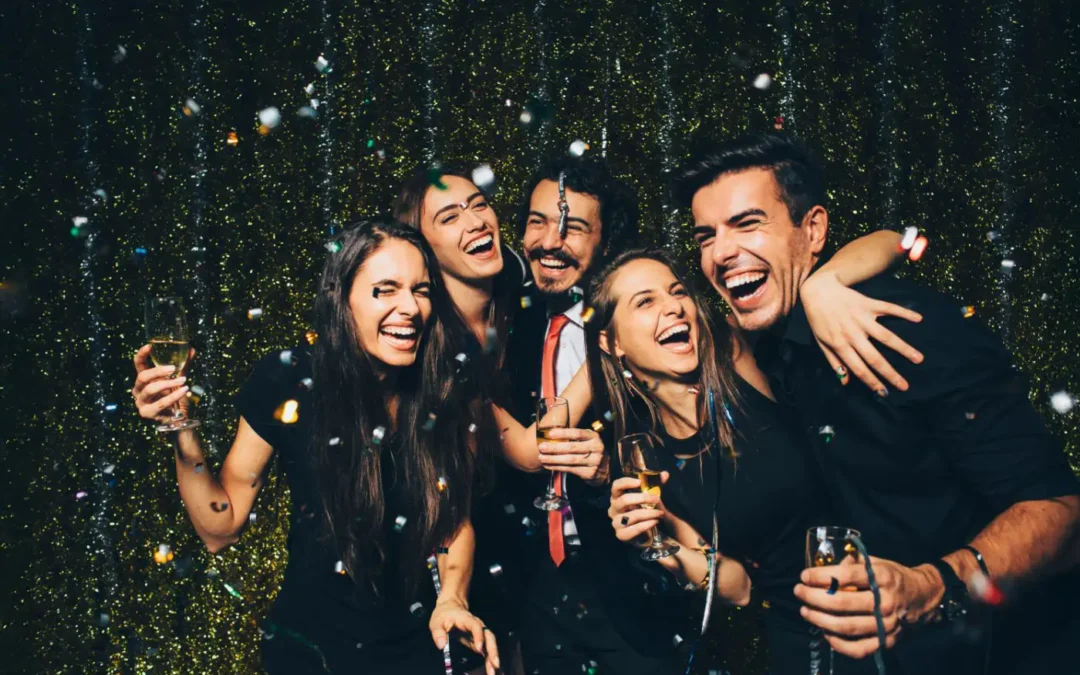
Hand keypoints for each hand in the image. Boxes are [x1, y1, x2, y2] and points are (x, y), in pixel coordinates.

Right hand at [132, 344, 194, 421]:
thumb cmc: (175, 397)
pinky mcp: (147, 413)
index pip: (138, 365)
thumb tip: (191, 349)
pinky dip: (174, 396)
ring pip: (150, 389)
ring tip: (183, 381)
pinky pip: (160, 403)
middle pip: (142, 376)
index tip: (149, 346)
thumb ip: (183, 366)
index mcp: (144, 380)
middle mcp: (138, 390)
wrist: (177, 418)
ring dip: (168, 384)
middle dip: (158, 371)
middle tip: (173, 368)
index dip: (141, 355)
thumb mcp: (178, 379)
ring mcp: (141, 402)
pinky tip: (184, 390)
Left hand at [428, 597, 499, 674]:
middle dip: (493, 650)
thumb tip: (442, 645)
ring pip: (490, 643)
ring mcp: (479, 634)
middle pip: (489, 636)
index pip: (476, 627)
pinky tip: (491, 669)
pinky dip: (490, 659)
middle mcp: (477, 626)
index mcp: (467, 620)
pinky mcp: (479, 641)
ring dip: (493, 657)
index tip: (479, 648)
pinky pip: (486, 649)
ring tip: (494, 671)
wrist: (451, 607)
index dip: (479, 637)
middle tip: (494, 664)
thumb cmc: (444, 615)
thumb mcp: (436, 622)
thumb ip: (438, 633)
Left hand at [538, 427, 607, 482]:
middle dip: (555, 448)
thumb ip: (575, 437)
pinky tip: (548, 465)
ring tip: (542, 457)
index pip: (578, 433)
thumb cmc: (591, 450)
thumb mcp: (588, 440)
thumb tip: (552, 434)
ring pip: (570, 460)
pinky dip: (557, 467)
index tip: (550, 433)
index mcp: (594, 437)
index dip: (563, 433)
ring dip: (553, 459)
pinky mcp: (589, 473)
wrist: (605, 469)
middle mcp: (596, 449)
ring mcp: (594, 462)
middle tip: (542, 447)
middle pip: (572, 448)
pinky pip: (570, 469)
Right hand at [607, 472, 668, 548]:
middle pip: (623, 500)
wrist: (651, 534)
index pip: (616, 486)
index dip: (626, 483)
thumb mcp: (653, 498)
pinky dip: (645, 525)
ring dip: (647, 514)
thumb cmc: (648, 512)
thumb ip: (658, 485)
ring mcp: (616, 523)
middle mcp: (613, 509)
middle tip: (656, 499)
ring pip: (629, 517)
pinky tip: (654, 522)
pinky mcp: (621, 535)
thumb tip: (665, 474)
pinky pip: (632, 530)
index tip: (639, 482)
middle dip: (642, 498)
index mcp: (618, 497)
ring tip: (659, 514)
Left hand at [794, 556, 943, 658]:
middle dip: (814, 597)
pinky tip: (825, 633)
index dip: (820, 576)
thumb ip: (851, 563)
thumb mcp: (876, 562)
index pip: (846, 576)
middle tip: (799, 592)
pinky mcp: (887, 642)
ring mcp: (886, 624)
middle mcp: (885, 601)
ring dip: (820, 620)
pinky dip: (838, 644)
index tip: (804, 576)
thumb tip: (825, 566)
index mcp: (882, 577)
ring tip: (805, 611)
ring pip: (846, 627)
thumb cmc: (893, 577)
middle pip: (842, 602)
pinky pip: (858, 649)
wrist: (924, 597)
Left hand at [800, 270, 922, 394]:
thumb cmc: (818, 319)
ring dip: (903, 348)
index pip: (858, 368)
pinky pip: (888, 308)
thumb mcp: (821, 342)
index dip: (871, 382)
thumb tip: (846, 382)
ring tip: (919, 359)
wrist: (818, 290)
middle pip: (874, 357)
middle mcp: (852, 333)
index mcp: (840, 344)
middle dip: (890, 373)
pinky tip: (918, 319)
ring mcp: (862, 318)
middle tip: (906, 385)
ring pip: (886, 336)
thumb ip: (834, 362)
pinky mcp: (868, 304)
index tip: (885, 392)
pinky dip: (904, 313)